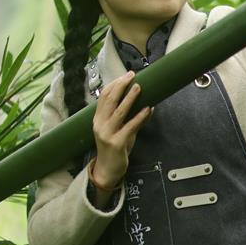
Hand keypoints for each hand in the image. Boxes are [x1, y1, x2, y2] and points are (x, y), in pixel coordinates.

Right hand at [91, 71, 152, 188]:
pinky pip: (130, 127)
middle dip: (121, 86)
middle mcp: (100, 124)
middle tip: (132, 76)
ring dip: (130, 98)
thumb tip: (146, 104)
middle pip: (110, 100)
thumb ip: (127, 117)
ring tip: (139, 87)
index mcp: (97, 119)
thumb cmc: (114, 147)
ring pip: (119, 111)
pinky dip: (140, 117)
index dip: (115, 84)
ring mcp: (107, 134)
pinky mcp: (117, 143)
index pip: (103, 96)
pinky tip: (148, 109)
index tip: (126, 75)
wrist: (107, 170)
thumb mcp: (117, 129)